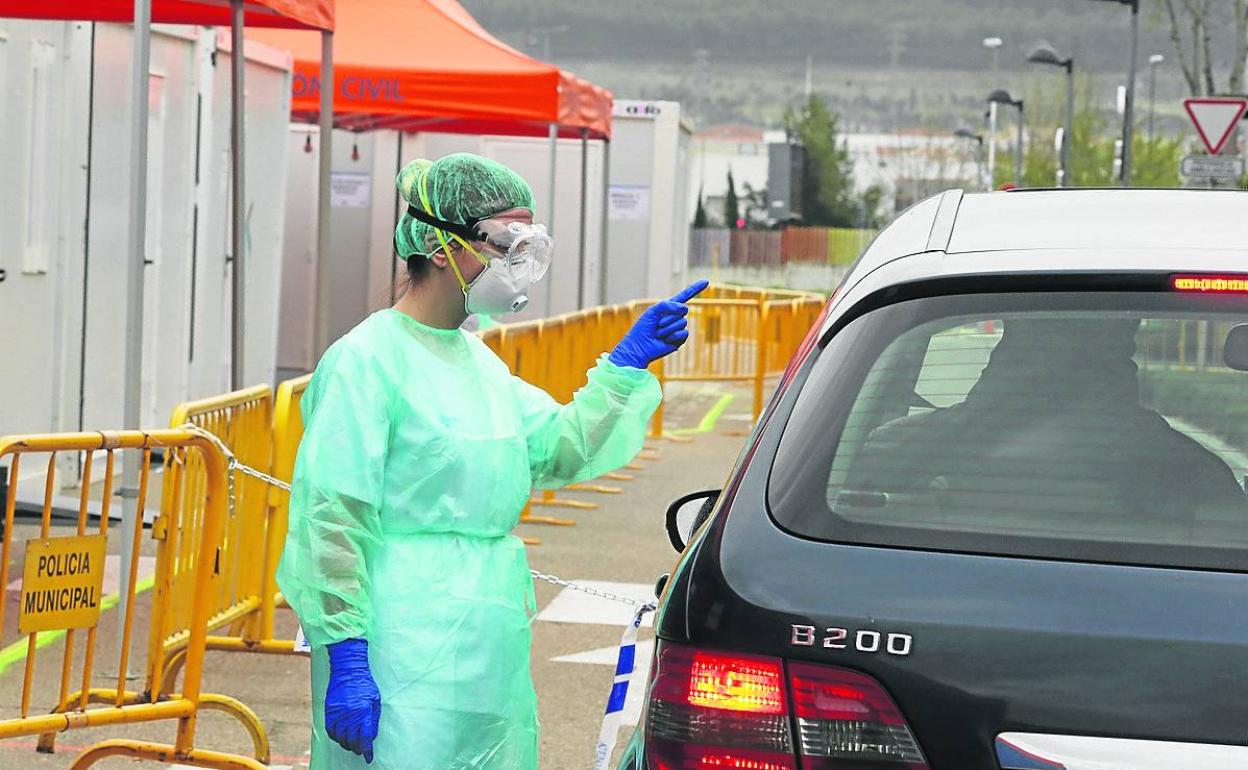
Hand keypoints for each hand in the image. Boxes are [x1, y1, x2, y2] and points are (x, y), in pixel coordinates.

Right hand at [325, 638, 380, 762]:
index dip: (367, 750)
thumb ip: (373, 720)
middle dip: (357, 748)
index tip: (369, 757)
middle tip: (361, 749)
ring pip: (340, 738)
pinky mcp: (329, 711)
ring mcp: (337, 713)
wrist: (348, 670)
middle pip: (352, 741)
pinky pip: (330, 731)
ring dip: (347, 744)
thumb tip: (371, 737)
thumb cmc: (365, 684)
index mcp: (363, 710)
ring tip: (352, 743)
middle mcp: (349, 714)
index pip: (365, 737)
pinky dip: (336, 737)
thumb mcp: (376, 700)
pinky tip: (341, 736)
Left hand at [609, 281, 709, 368]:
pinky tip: (664, 340)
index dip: (695, 289)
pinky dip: (673, 336)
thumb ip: (667, 305)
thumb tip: (685, 308)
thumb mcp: (653, 311)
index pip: (684, 296)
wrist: (640, 347)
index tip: (706, 281)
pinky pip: (684, 333)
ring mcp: (678, 328)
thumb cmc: (643, 328)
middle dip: (668, 317)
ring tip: (658, 333)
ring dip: (668, 328)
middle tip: (657, 325)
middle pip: (683, 310)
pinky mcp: (680, 339)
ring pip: (682, 322)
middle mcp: (675, 317)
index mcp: (668, 308)